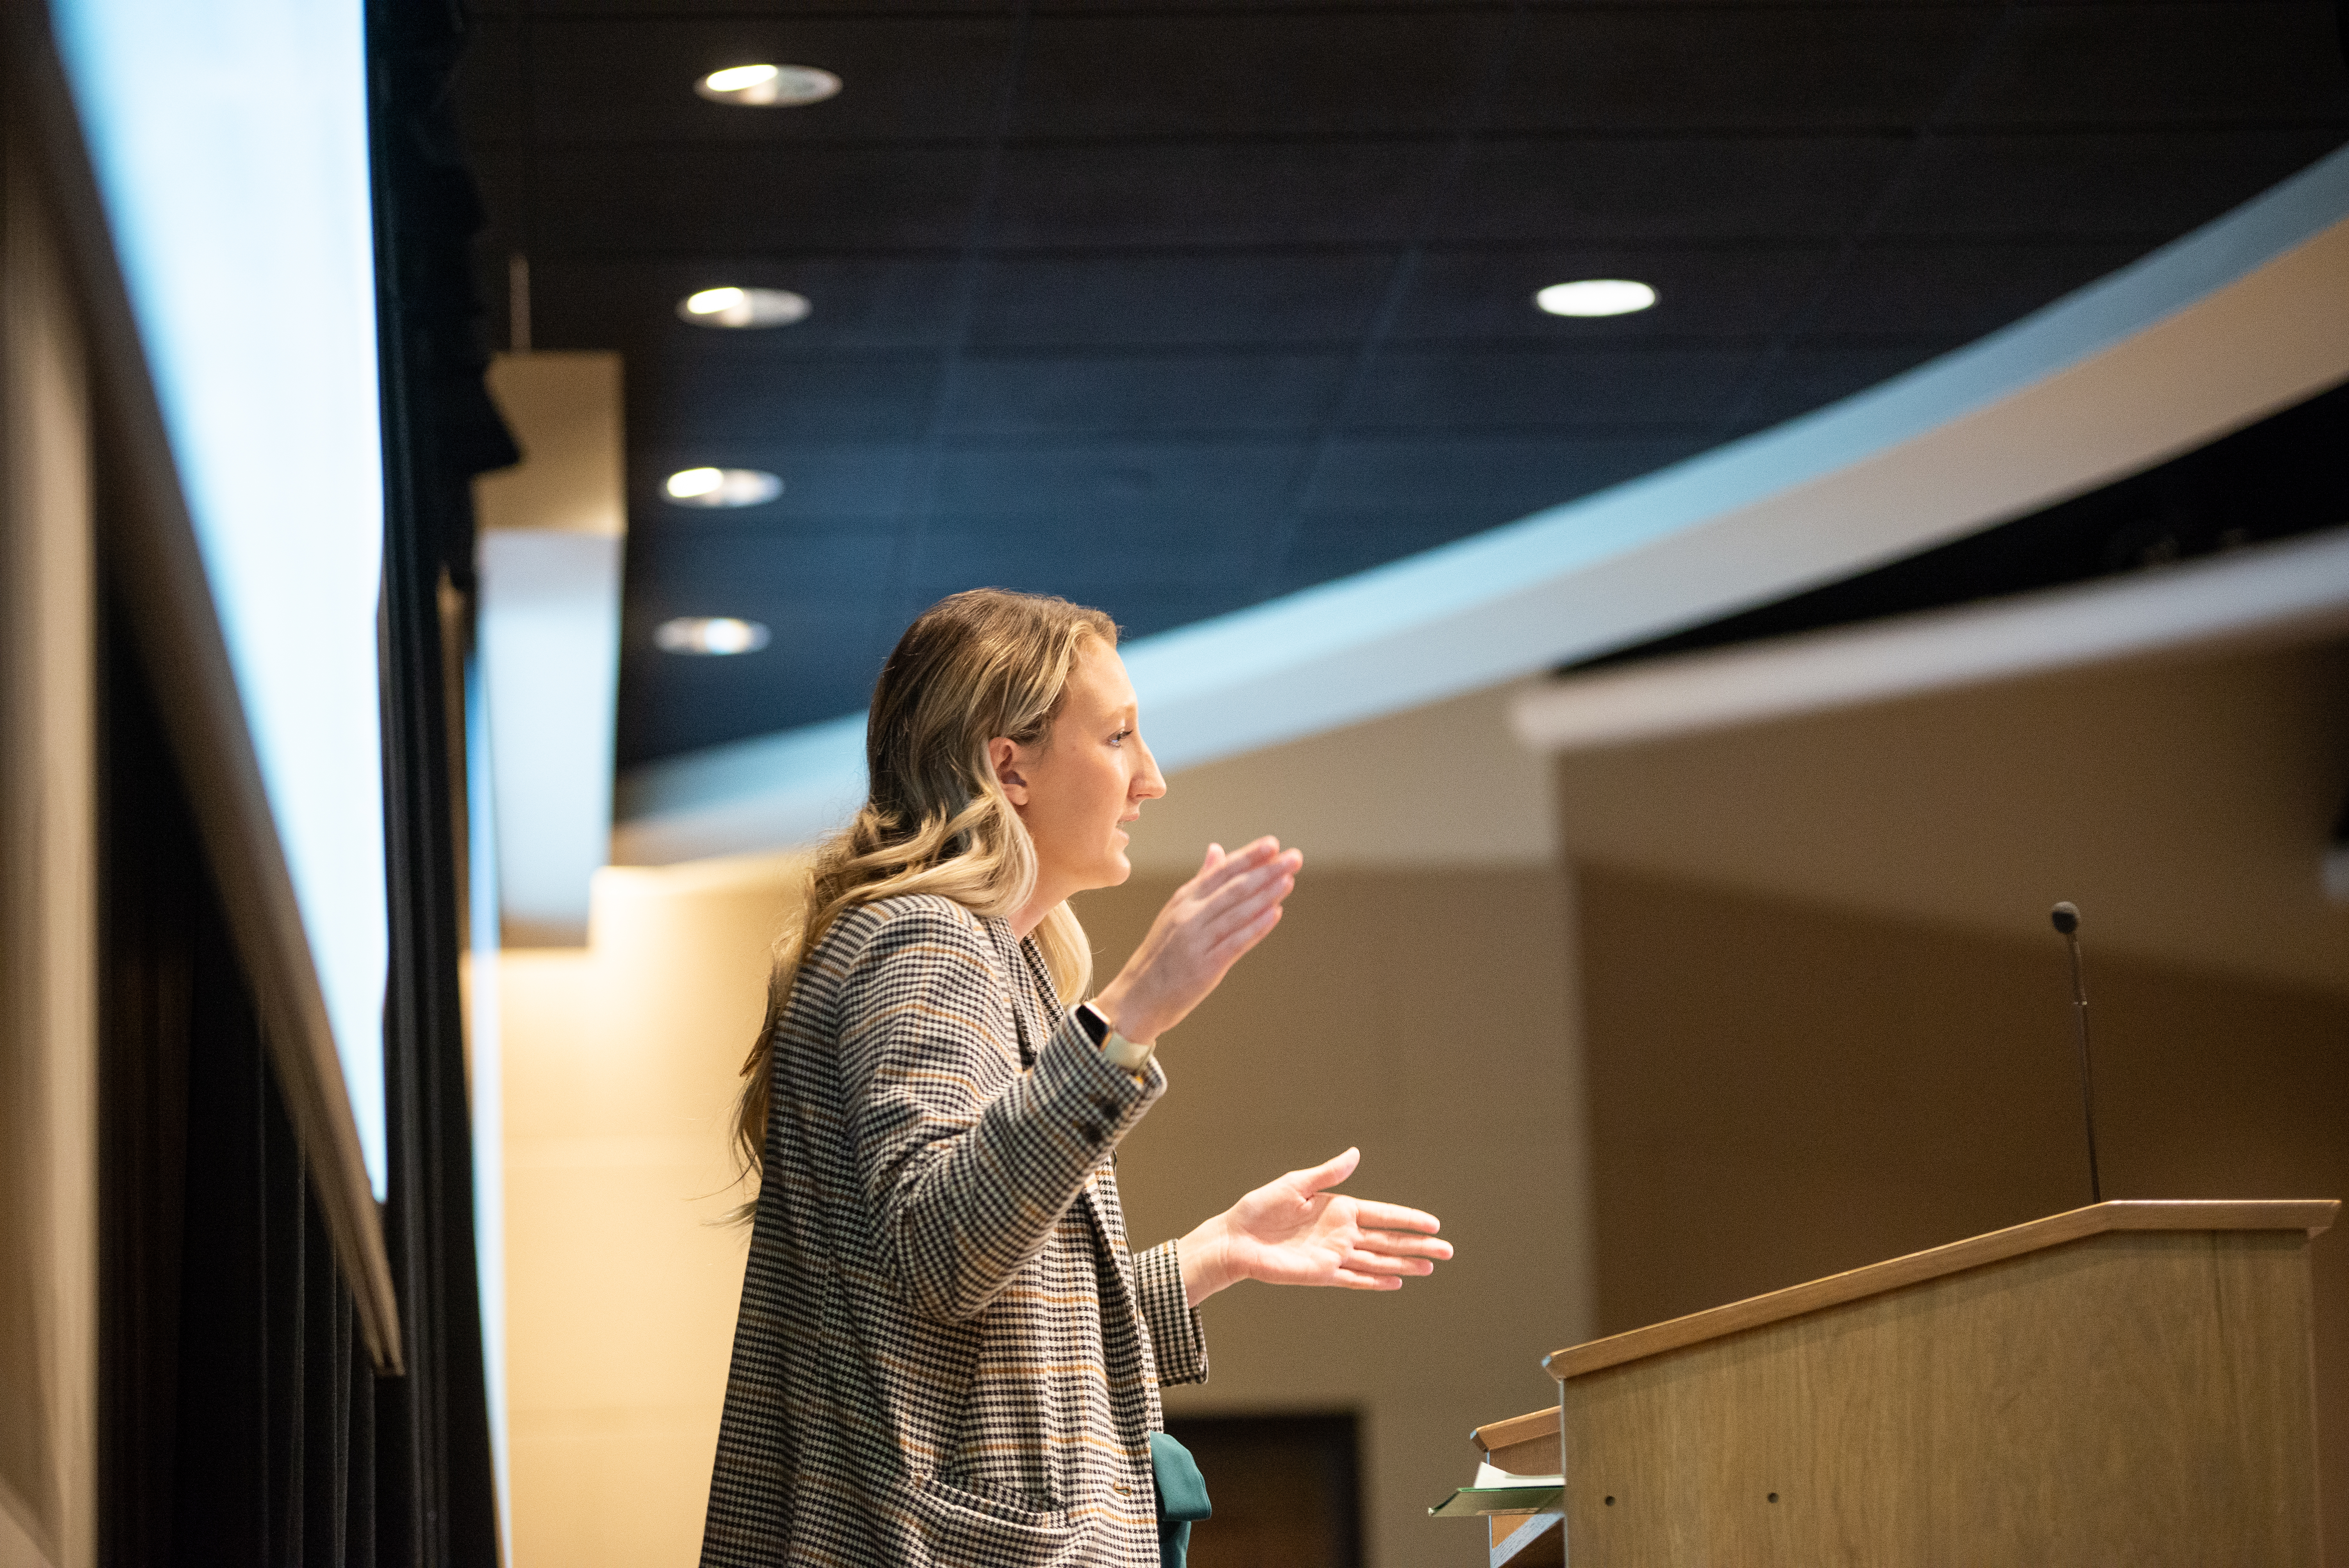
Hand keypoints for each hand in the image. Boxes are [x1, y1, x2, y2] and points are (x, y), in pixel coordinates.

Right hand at [1091, 837, 1300, 1043]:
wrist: (1137, 997)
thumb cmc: (1161, 955)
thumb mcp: (1175, 912)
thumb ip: (1201, 881)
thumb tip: (1217, 849)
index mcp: (1183, 900)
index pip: (1221, 872)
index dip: (1248, 857)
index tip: (1273, 844)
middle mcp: (1188, 916)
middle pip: (1233, 888)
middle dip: (1266, 871)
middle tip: (1293, 858)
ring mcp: (1196, 940)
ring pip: (1236, 912)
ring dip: (1266, 894)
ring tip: (1289, 879)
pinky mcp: (1205, 966)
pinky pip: (1235, 942)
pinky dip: (1256, 927)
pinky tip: (1276, 913)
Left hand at [1177, 1148, 1451, 1307]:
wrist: (1235, 1239)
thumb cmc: (1260, 1208)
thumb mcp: (1295, 1184)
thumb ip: (1328, 1173)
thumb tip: (1356, 1153)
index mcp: (1339, 1208)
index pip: (1383, 1214)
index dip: (1408, 1219)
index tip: (1434, 1224)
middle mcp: (1341, 1234)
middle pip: (1388, 1240)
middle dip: (1417, 1245)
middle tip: (1447, 1250)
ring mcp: (1334, 1256)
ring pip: (1377, 1261)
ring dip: (1404, 1265)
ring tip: (1431, 1267)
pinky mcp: (1322, 1274)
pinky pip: (1355, 1279)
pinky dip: (1375, 1282)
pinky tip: (1397, 1283)